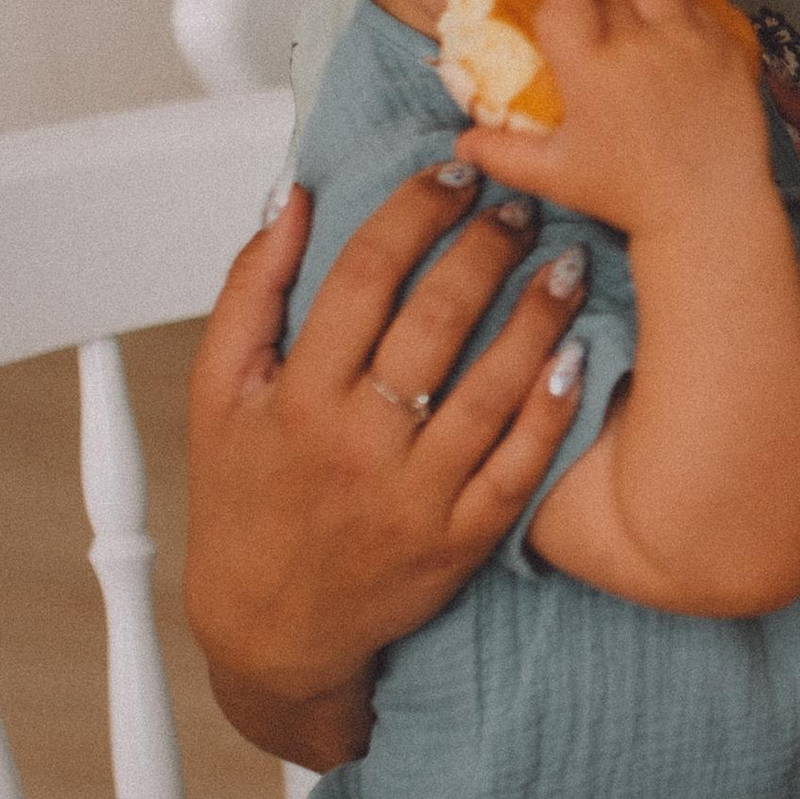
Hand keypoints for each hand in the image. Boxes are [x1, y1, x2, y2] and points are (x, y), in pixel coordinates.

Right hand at [185, 163, 583, 741]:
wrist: (273, 627)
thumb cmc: (245, 497)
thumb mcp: (219, 393)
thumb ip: (251, 289)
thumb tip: (294, 196)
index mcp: (296, 396)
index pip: (362, 277)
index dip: (413, 212)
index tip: (454, 171)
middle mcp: (356, 442)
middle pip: (435, 321)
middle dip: (486, 248)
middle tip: (523, 204)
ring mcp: (414, 495)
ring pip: (490, 389)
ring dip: (537, 316)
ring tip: (570, 261)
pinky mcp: (461, 540)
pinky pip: (519, 466)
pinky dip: (553, 409)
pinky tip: (580, 354)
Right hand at [472, 0, 770, 242]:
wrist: (707, 209)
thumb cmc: (628, 194)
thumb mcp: (555, 176)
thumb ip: (502, 153)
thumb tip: (461, 142)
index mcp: (591, 68)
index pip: (563, 2)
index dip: (562, 16)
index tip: (566, 39)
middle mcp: (639, 44)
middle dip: (603, 18)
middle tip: (606, 53)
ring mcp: (688, 41)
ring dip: (646, 9)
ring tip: (645, 40)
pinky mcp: (728, 47)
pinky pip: (700, 8)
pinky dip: (687, 20)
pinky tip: (679, 48)